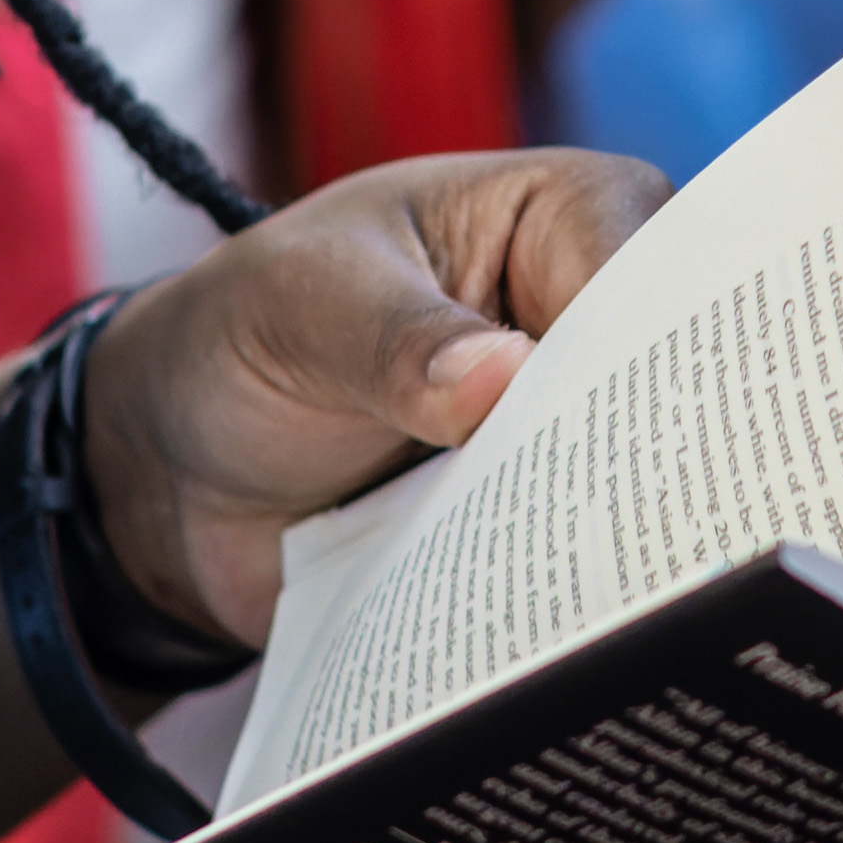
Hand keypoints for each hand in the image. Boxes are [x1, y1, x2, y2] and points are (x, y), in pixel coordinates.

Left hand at [79, 143, 664, 652]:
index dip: (655, 346)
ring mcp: (573, 426)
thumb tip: (502, 376)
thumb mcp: (304, 310)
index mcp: (559, 213)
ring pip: (639, 483)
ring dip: (614, 534)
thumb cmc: (238, 335)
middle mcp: (589, 315)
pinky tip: (564, 629)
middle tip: (627, 520)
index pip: (649, 272)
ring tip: (602, 589)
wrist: (167, 475)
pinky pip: (582, 556)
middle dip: (653, 451)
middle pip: (674, 384)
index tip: (635, 422)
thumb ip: (397, 342)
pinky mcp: (543, 518)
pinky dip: (568, 591)